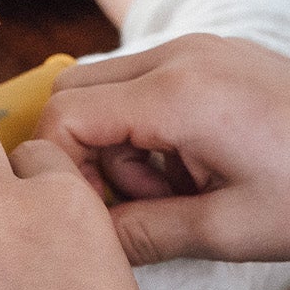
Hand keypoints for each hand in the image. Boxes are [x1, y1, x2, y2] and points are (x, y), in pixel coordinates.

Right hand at [40, 33, 289, 263]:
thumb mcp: (227, 229)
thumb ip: (141, 234)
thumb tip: (82, 241)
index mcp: (178, 95)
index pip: (62, 117)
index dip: (61, 170)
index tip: (96, 213)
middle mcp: (179, 55)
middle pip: (71, 92)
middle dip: (84, 153)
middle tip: (137, 200)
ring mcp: (196, 48)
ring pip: (103, 86)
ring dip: (116, 141)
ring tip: (175, 185)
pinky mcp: (211, 55)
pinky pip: (142, 82)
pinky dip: (145, 125)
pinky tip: (191, 162)